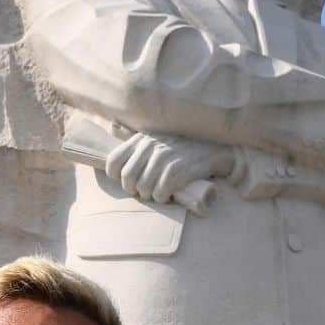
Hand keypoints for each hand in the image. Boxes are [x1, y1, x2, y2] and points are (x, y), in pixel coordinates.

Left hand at [106, 132, 236, 202]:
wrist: (213, 149)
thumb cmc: (180, 147)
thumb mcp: (156, 137)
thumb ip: (136, 138)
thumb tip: (112, 126)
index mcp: (141, 139)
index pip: (113, 161)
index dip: (116, 177)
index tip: (127, 181)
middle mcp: (150, 146)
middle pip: (127, 178)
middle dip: (133, 190)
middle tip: (143, 191)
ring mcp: (164, 157)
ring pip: (143, 188)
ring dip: (149, 196)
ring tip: (157, 193)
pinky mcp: (177, 169)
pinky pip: (160, 192)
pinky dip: (162, 198)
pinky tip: (168, 195)